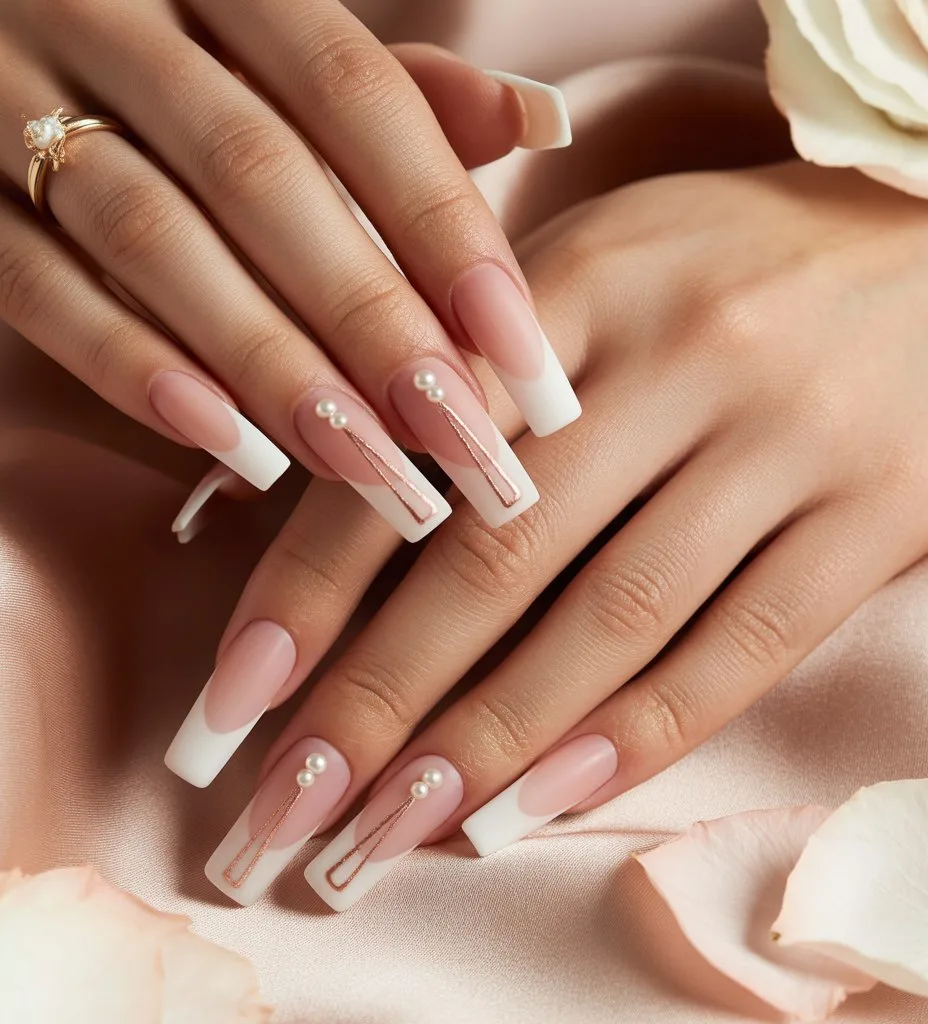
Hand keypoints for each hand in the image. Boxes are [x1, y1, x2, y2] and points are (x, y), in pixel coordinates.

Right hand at [0, 0, 578, 540]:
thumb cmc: (156, 105)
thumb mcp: (279, 87)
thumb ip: (403, 104)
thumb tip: (546, 121)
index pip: (360, 95)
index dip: (448, 229)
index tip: (524, 357)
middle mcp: (113, 17)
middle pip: (264, 175)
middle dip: (373, 321)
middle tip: (463, 442)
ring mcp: (3, 96)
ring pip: (154, 236)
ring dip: (272, 363)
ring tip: (368, 466)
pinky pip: (40, 287)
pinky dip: (137, 370)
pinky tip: (229, 447)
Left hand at [193, 160, 927, 907]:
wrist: (926, 243)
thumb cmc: (720, 264)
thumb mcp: (588, 268)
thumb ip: (462, 372)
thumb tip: (316, 495)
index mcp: (579, 284)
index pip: (415, 451)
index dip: (312, 585)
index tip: (235, 698)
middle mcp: (681, 356)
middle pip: (500, 557)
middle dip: (378, 699)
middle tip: (287, 808)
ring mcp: (785, 441)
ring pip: (613, 622)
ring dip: (489, 743)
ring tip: (390, 831)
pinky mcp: (872, 515)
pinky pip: (739, 650)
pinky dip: (633, 739)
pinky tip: (539, 806)